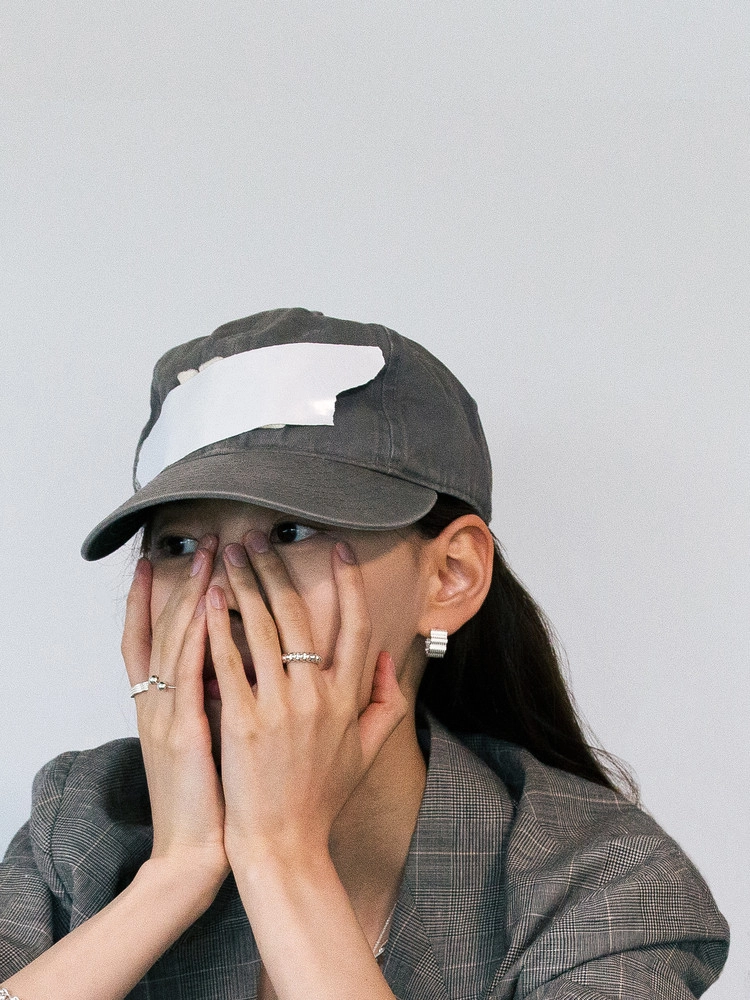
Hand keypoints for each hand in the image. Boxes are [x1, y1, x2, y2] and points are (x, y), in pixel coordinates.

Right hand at [122, 541, 229, 887]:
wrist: (195, 852)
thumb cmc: (210, 797)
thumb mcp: (204, 741)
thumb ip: (213, 698)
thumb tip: (236, 661)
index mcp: (164, 704)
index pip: (153, 638)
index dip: (156, 598)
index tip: (167, 561)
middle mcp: (158, 701)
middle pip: (164, 628)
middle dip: (182, 581)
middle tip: (204, 543)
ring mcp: (167, 714)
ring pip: (175, 638)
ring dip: (191, 593)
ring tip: (208, 556)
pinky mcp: (184, 731)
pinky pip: (188, 672)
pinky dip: (196, 634)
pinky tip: (209, 604)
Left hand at [204, 536, 408, 866]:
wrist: (284, 844)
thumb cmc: (322, 798)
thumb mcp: (366, 751)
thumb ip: (385, 703)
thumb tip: (387, 660)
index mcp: (348, 698)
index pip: (355, 625)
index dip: (347, 582)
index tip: (336, 549)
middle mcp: (317, 695)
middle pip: (298, 614)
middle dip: (277, 569)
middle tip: (258, 538)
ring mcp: (279, 707)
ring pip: (261, 628)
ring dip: (244, 584)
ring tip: (229, 555)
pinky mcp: (242, 721)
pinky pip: (229, 662)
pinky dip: (218, 628)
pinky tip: (209, 599)